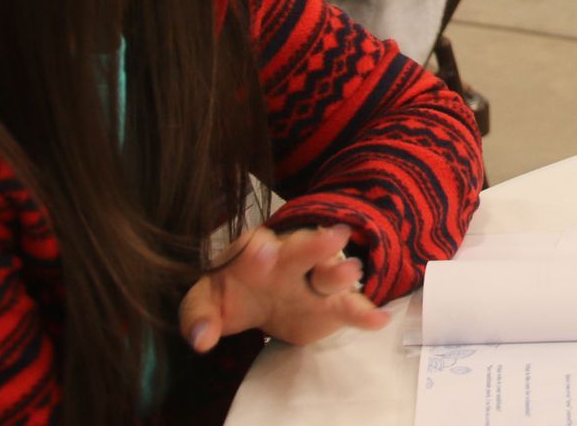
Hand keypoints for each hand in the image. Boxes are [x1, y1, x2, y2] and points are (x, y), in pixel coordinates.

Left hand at [179, 224, 390, 351]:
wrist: (263, 297)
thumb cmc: (233, 292)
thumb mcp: (206, 302)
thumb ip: (198, 319)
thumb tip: (200, 340)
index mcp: (253, 251)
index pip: (255, 246)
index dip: (258, 251)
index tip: (262, 254)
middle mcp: (290, 258)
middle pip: (303, 249)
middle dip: (315, 244)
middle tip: (332, 237)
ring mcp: (315, 280)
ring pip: (332, 272)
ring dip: (341, 272)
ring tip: (352, 273)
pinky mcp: (332, 305)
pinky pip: (351, 307)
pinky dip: (365, 313)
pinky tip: (379, 320)